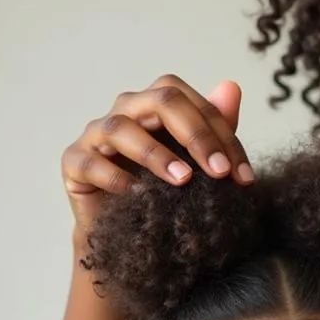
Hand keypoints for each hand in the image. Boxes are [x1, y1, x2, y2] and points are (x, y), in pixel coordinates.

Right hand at [61, 75, 250, 238]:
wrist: (130, 231)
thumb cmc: (166, 191)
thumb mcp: (199, 163)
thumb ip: (216, 129)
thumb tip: (232, 88)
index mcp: (157, 106)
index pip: (191, 101)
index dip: (222, 135)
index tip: (245, 176)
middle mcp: (127, 112)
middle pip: (161, 101)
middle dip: (197, 136)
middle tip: (220, 172)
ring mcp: (97, 135)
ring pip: (121, 127)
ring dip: (156, 154)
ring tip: (183, 181)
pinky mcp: (75, 163)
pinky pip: (90, 163)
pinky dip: (114, 177)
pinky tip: (138, 194)